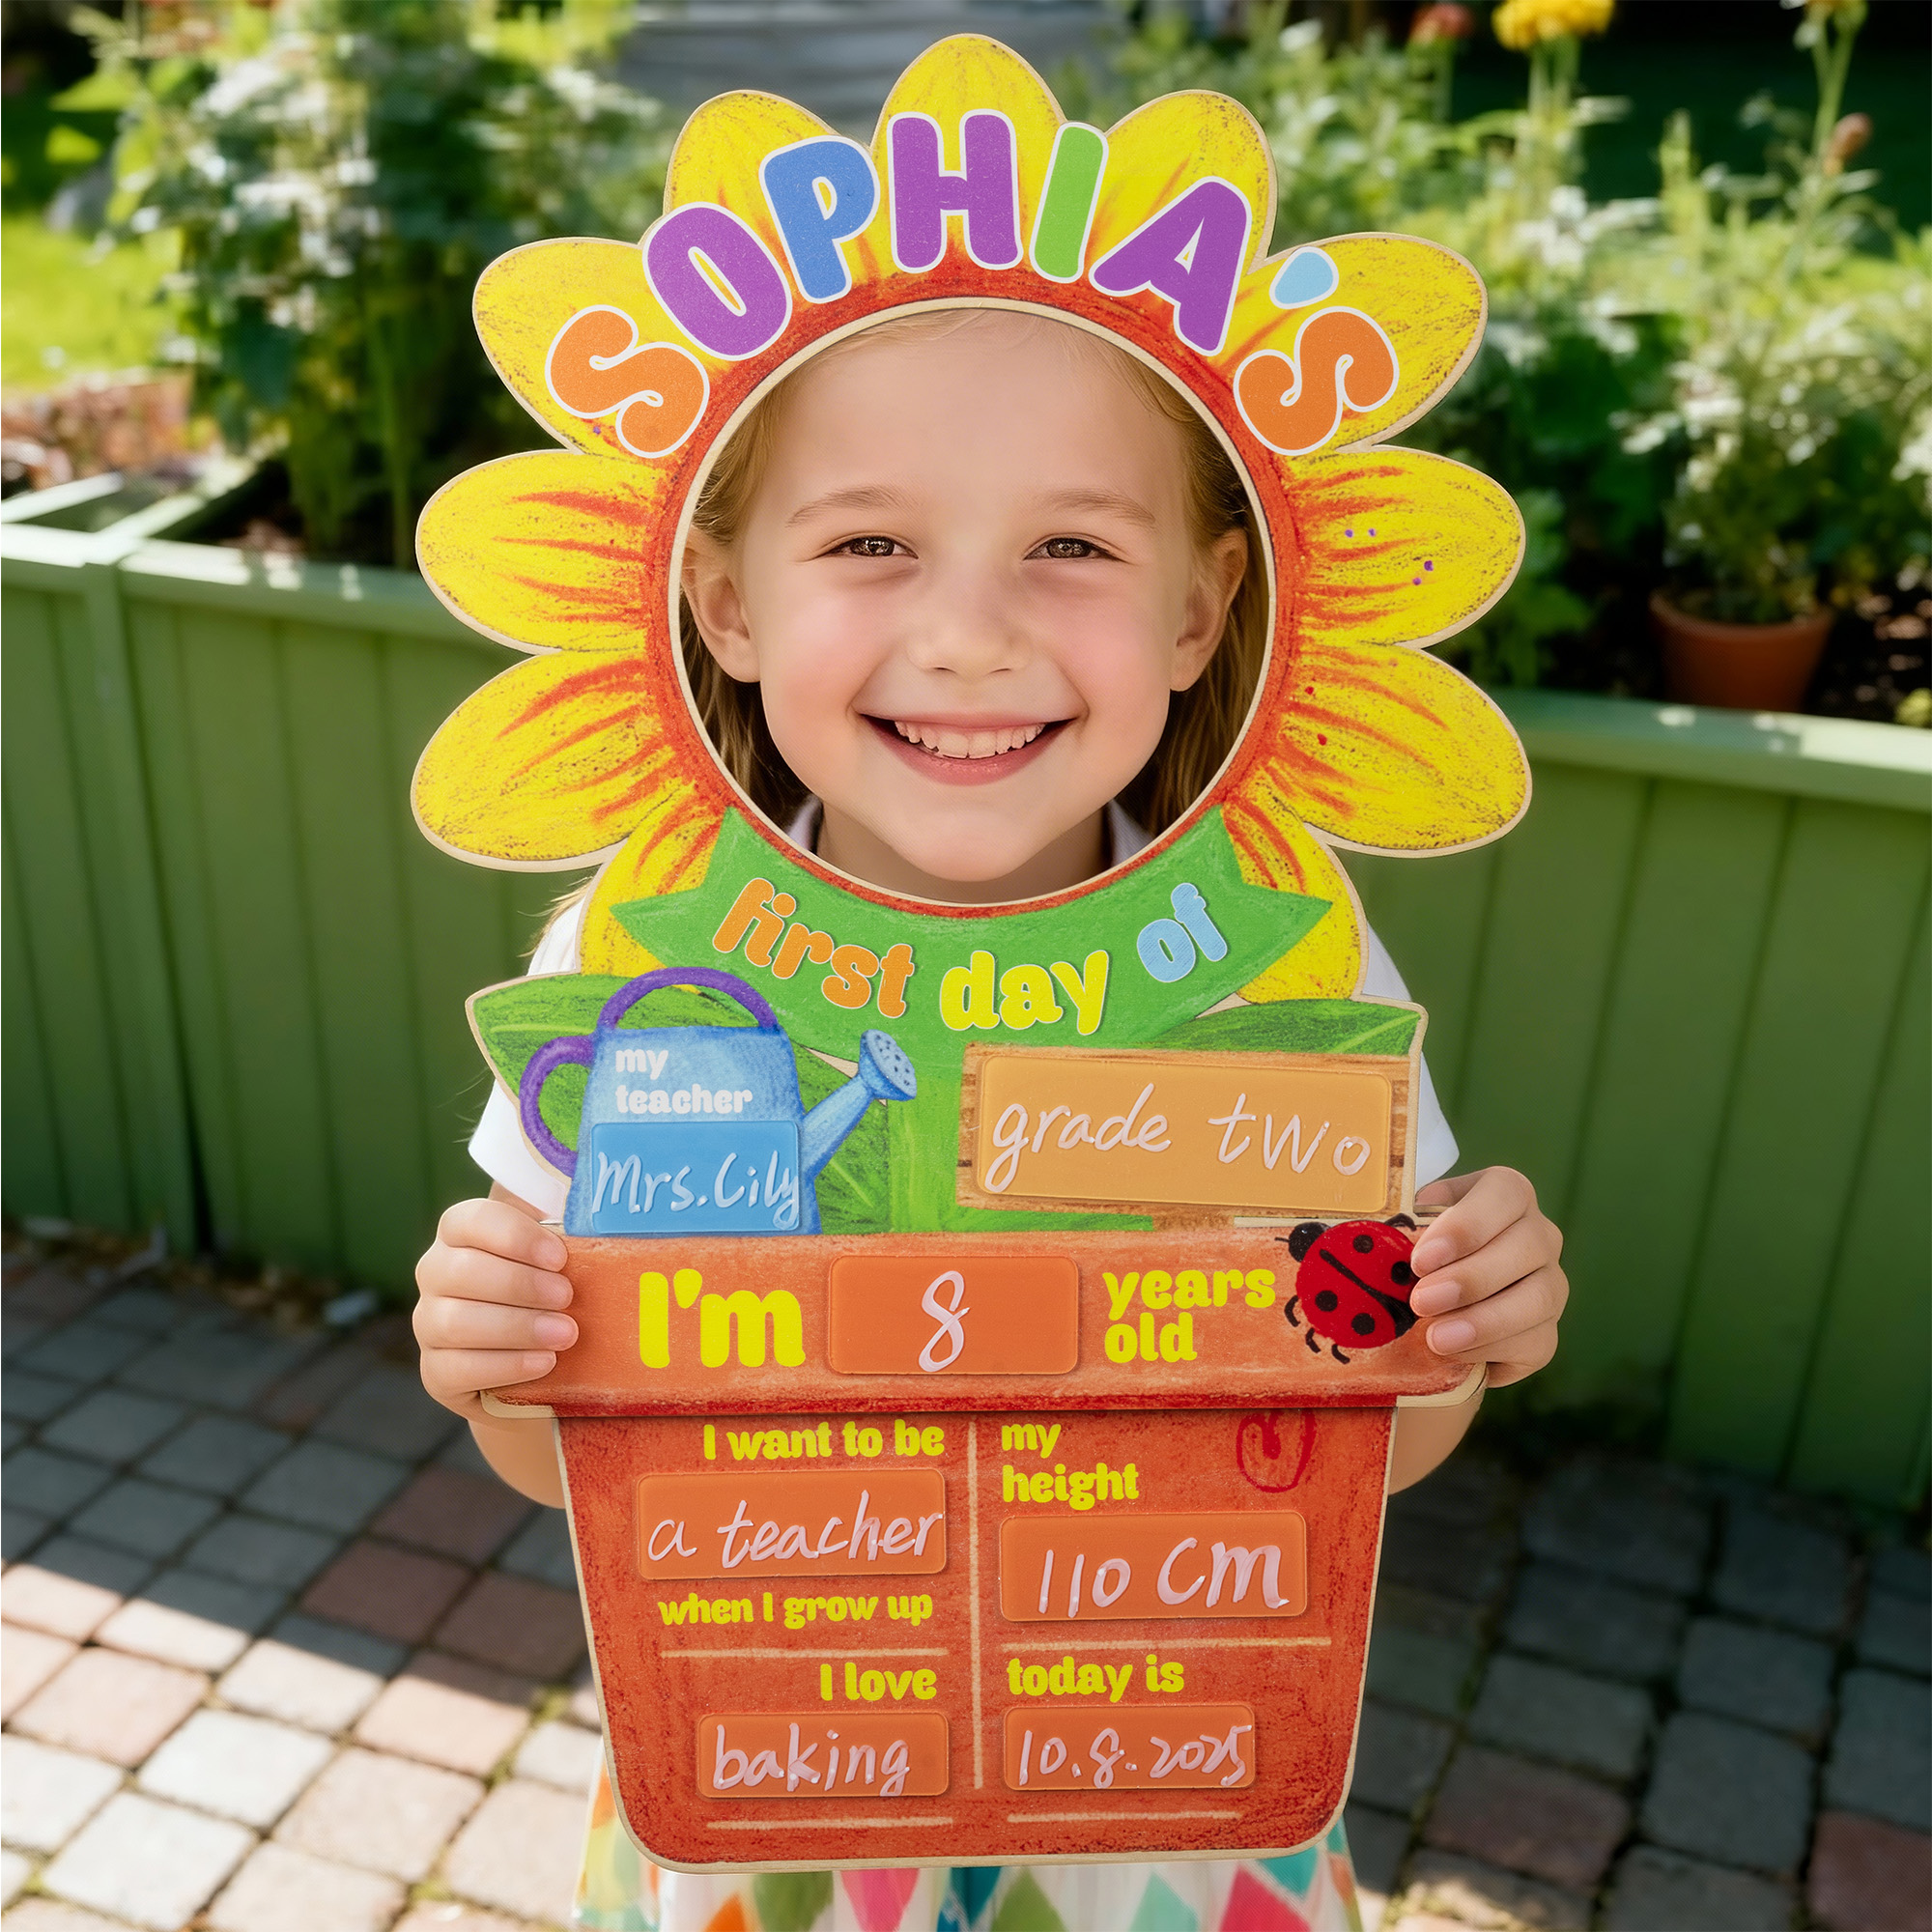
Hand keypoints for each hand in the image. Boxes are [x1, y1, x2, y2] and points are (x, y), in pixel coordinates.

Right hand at [414, 1192, 576, 1421]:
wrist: (537, 1363)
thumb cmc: (550, 1291)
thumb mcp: (556, 1253)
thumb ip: (561, 1221)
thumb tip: (589, 1196)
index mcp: (460, 1234)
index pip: (470, 1220)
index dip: (514, 1235)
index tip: (559, 1256)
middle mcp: (435, 1273)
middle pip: (462, 1271)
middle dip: (521, 1285)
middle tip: (567, 1297)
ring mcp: (428, 1324)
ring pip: (456, 1322)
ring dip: (517, 1327)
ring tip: (565, 1334)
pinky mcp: (436, 1371)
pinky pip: (457, 1369)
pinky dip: (506, 1366)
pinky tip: (543, 1363)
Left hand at [1408, 1167, 1565, 1388]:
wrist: (1428, 1311)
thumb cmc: (1416, 1255)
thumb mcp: (1407, 1229)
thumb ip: (1405, 1224)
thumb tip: (1393, 1230)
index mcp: (1505, 1195)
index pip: (1505, 1192)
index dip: (1466, 1225)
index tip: (1422, 1258)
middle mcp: (1538, 1235)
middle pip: (1527, 1246)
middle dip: (1471, 1278)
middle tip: (1422, 1301)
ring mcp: (1549, 1285)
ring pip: (1539, 1298)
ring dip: (1484, 1320)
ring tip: (1435, 1338)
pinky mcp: (1545, 1334)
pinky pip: (1536, 1343)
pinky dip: (1492, 1350)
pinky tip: (1453, 1354)